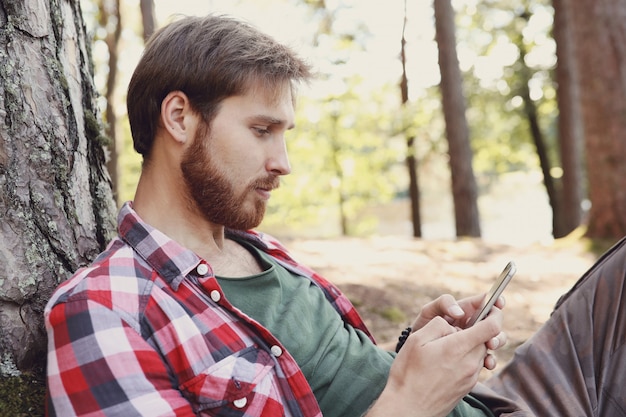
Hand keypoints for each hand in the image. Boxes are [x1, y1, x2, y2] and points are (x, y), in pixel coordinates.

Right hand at [368, 307, 502, 416]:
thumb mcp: (417, 339)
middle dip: (479, 328)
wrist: (409, 408)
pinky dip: (467, 357)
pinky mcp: (468, 386)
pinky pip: (474, 365)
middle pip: (488, 339)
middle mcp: (470, 363)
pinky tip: (448, 360)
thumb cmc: (408, 373)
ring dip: (472, 344)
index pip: (491, 327)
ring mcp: (471, 376)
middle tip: (460, 325)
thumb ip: (438, 325)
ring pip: (481, 352)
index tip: (491, 306)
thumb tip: (452, 325)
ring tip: (449, 344)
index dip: (494, 313)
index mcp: (458, 347)